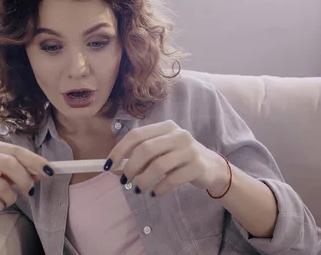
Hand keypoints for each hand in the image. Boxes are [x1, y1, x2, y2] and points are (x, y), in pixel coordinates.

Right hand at [0, 138, 53, 221]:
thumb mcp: (5, 174)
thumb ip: (23, 170)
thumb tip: (44, 172)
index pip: (15, 150)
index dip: (34, 161)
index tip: (49, 171)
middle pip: (8, 163)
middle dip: (24, 179)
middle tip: (30, 191)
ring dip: (10, 197)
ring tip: (7, 199)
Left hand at [106, 120, 228, 196]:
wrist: (211, 167)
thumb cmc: (179, 159)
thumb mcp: (161, 153)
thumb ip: (140, 157)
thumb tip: (114, 168)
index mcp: (166, 127)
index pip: (137, 135)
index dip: (119, 150)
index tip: (108, 166)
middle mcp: (178, 134)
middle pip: (146, 149)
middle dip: (131, 167)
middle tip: (125, 180)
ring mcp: (190, 149)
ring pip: (159, 166)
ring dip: (144, 181)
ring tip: (139, 189)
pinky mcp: (198, 166)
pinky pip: (173, 179)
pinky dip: (160, 188)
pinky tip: (155, 193)